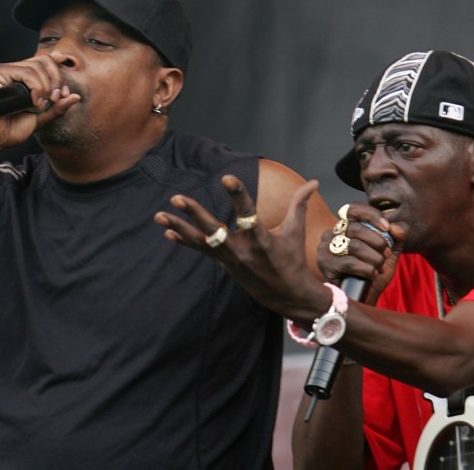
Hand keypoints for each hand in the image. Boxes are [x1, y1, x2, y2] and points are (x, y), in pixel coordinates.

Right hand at [0, 55, 82, 160]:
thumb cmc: (10, 130)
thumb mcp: (41, 119)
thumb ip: (57, 107)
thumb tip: (76, 97)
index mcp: (27, 79)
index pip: (48, 63)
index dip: (59, 72)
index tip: (63, 93)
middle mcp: (18, 71)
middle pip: (46, 60)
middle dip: (56, 80)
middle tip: (54, 99)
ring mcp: (8, 70)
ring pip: (38, 66)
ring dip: (46, 88)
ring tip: (40, 105)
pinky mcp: (0, 72)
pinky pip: (26, 71)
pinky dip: (36, 87)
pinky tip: (34, 102)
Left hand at [154, 175, 330, 323]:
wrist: (286, 295)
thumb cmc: (291, 259)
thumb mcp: (294, 231)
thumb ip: (299, 204)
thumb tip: (313, 181)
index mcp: (261, 239)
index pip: (248, 214)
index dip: (238, 195)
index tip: (226, 178)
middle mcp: (241, 250)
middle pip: (214, 231)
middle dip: (195, 214)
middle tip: (177, 198)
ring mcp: (229, 259)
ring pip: (200, 242)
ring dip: (180, 228)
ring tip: (160, 216)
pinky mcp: (222, 264)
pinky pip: (200, 251)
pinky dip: (184, 241)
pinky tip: (168, 232)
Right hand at [316, 203, 404, 304]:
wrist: (364, 300)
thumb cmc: (373, 274)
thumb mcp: (390, 252)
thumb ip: (397, 236)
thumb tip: (397, 227)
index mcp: (344, 228)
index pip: (352, 209)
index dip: (371, 214)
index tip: (387, 227)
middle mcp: (331, 235)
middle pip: (356, 227)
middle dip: (377, 241)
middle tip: (386, 254)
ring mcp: (325, 250)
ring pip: (355, 245)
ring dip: (374, 258)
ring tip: (378, 267)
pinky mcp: (325, 266)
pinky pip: (350, 262)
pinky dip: (367, 269)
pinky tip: (370, 275)